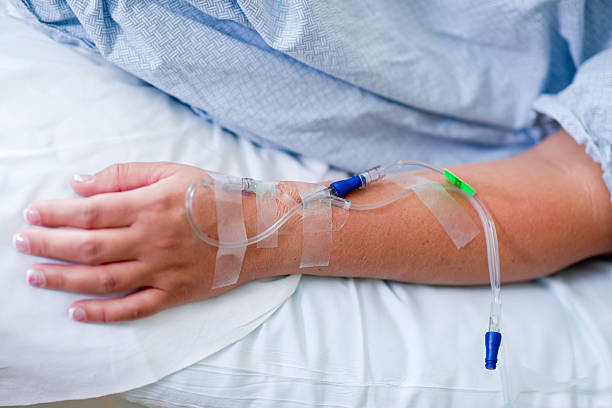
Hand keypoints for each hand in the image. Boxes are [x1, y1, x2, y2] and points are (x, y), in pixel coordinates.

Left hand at [14, 162, 259, 322]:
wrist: (257, 230)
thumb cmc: (215, 196)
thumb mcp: (172, 172)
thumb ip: (125, 175)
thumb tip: (81, 183)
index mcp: (150, 206)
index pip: (90, 212)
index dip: (55, 214)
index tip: (33, 214)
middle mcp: (151, 240)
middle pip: (87, 247)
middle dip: (48, 245)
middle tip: (22, 242)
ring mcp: (162, 271)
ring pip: (102, 279)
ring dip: (63, 279)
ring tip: (35, 275)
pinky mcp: (174, 293)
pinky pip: (133, 308)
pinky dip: (103, 313)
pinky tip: (77, 311)